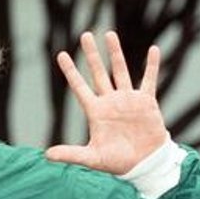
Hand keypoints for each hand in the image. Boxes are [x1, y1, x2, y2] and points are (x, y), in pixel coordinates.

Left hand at [45, 31, 168, 173]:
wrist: (144, 164)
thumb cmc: (118, 162)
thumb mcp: (92, 158)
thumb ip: (71, 154)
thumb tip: (46, 155)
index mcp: (96, 112)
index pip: (79, 87)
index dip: (70, 71)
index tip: (61, 54)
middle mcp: (110, 102)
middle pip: (98, 73)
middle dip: (91, 54)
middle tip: (85, 35)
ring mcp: (128, 100)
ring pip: (120, 71)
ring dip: (115, 53)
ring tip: (109, 34)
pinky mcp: (146, 102)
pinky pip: (149, 80)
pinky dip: (152, 65)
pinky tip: (153, 50)